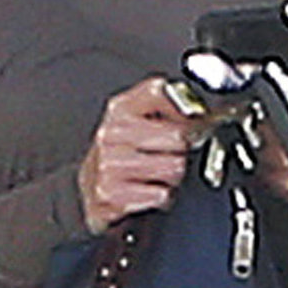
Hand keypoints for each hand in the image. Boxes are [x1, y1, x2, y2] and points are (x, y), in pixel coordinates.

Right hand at [78, 77, 195, 234]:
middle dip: (183, 149)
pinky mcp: (111, 193)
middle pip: (178, 137)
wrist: (89, 188)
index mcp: (120, 109)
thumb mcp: (137, 118)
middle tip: (174, 154)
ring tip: (160, 174)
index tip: (192, 121)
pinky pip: (161, 194)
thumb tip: (198, 110)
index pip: (159, 91)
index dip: (185, 108)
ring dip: (174, 175)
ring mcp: (109, 163)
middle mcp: (111, 133)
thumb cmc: (120, 153)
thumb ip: (166, 103)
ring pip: (174, 167)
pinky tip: (151, 190)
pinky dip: (162, 197)